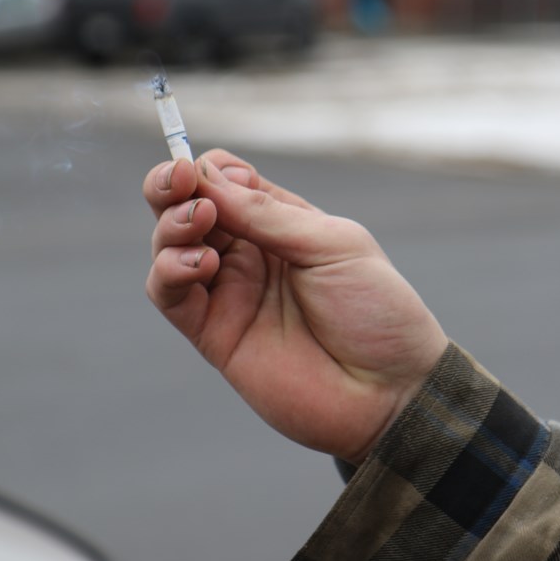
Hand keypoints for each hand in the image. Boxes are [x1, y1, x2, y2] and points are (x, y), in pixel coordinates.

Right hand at [144, 150, 447, 462]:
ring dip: (170, 226)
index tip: (206, 170)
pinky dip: (171, 271)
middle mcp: (248, 254)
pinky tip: (201, 265)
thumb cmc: (376, 311)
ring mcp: (228, 294)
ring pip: (169, 247)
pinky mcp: (213, 335)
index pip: (224, 180)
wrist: (390, 391)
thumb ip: (268, 214)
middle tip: (176, 180)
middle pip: (185, 207)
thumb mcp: (332, 245)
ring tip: (199, 222)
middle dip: (169, 185)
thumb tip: (205, 175)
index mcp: (280, 224)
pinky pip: (170, 296)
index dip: (207, 169)